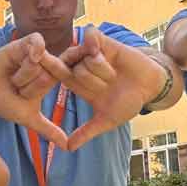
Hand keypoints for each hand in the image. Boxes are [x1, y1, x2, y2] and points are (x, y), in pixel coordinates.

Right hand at [0, 33, 70, 148]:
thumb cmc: (5, 101)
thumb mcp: (27, 117)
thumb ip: (47, 129)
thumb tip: (65, 146)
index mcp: (52, 78)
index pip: (70, 75)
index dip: (80, 72)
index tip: (92, 73)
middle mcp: (46, 64)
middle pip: (50, 75)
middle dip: (30, 88)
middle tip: (19, 89)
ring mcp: (36, 53)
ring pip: (40, 65)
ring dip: (22, 77)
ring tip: (13, 78)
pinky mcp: (24, 43)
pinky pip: (36, 45)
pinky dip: (33, 51)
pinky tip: (28, 56)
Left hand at [43, 32, 164, 150]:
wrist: (150, 87)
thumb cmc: (128, 102)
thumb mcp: (107, 120)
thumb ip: (87, 132)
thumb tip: (68, 148)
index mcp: (77, 83)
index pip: (56, 76)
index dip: (47, 72)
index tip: (36, 71)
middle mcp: (82, 66)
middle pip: (70, 67)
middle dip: (88, 78)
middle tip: (105, 84)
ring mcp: (92, 53)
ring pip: (82, 57)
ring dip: (100, 69)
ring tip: (113, 76)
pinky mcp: (104, 42)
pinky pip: (91, 37)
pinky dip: (92, 42)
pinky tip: (97, 50)